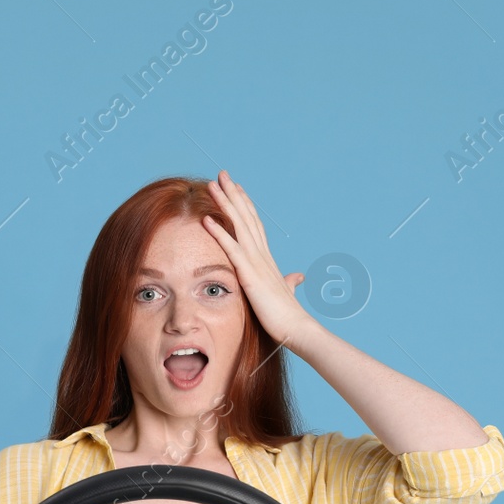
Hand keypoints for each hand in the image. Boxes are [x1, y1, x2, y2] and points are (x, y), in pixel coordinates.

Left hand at [201, 170, 316, 347]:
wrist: (297, 329)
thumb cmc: (289, 316)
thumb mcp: (286, 293)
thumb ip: (289, 282)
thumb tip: (297, 276)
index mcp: (267, 259)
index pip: (255, 225)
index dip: (245, 205)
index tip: (236, 188)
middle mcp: (263, 255)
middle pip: (246, 217)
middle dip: (233, 194)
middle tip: (222, 174)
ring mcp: (257, 263)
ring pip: (239, 226)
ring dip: (225, 204)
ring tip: (212, 185)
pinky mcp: (250, 275)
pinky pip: (231, 249)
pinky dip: (219, 233)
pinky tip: (206, 219)